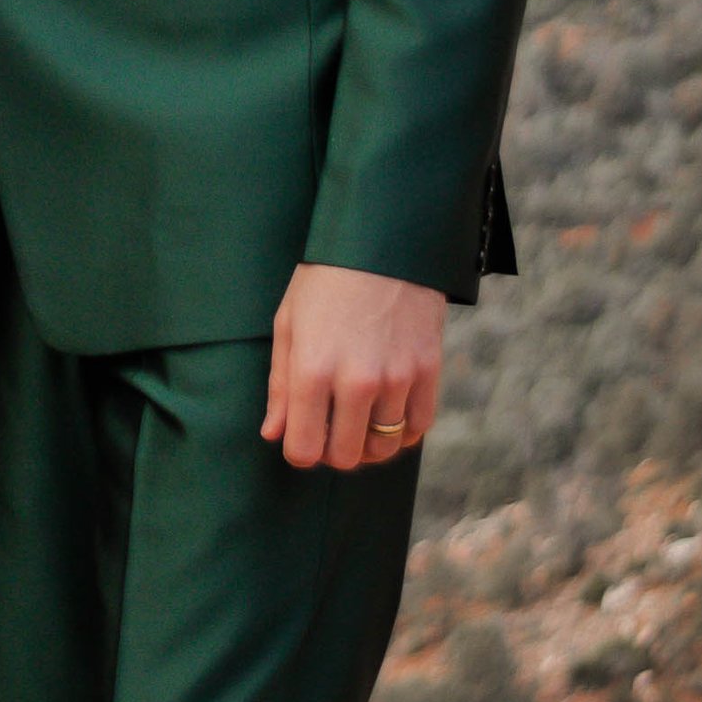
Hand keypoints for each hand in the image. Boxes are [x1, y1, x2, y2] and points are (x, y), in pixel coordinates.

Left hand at [262, 264, 444, 471]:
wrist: (383, 245)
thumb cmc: (325, 283)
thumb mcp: (289, 325)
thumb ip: (281, 386)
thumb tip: (274, 434)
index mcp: (312, 370)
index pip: (304, 448)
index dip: (299, 451)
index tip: (301, 438)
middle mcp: (356, 381)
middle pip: (345, 457)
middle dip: (332, 452)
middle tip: (329, 431)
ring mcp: (397, 379)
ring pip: (383, 447)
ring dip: (367, 443)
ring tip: (358, 422)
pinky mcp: (428, 372)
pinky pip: (417, 428)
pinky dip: (401, 432)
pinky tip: (387, 415)